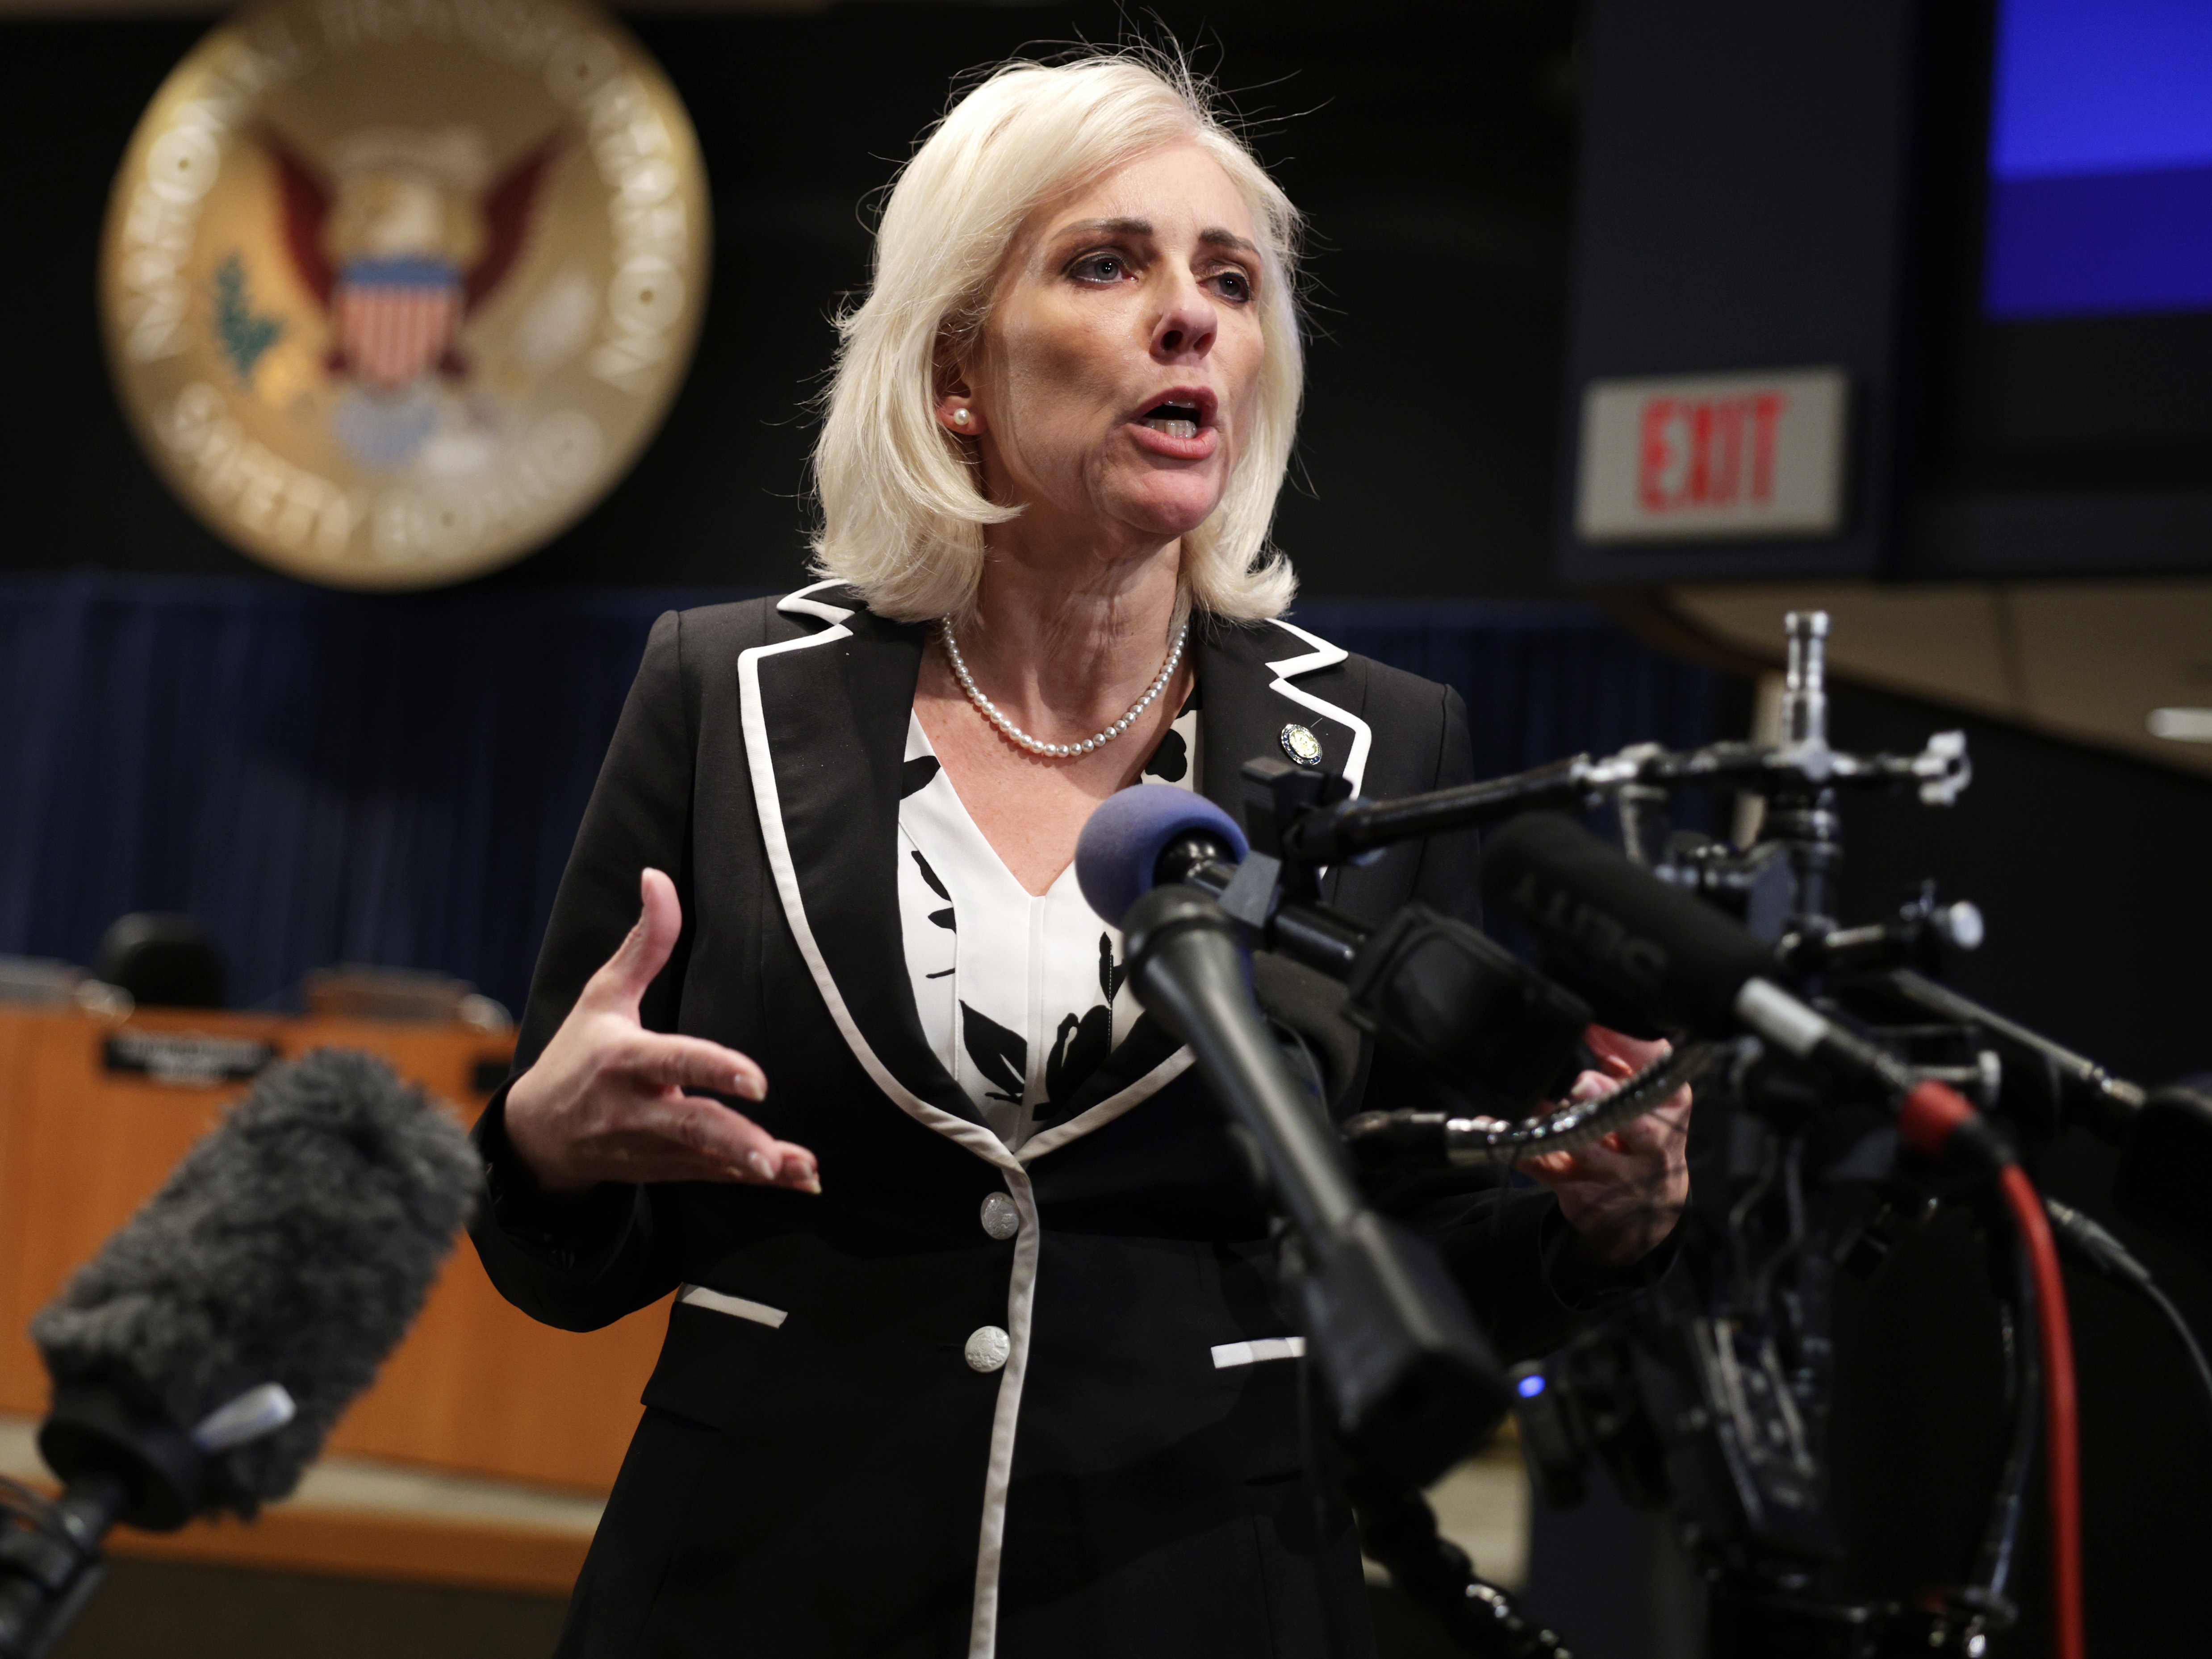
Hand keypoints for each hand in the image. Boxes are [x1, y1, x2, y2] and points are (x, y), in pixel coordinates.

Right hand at [503, 869, 819, 1195]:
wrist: (536, 1136)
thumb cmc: (577, 1054)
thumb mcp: (602, 995)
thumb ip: (644, 943)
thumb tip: (657, 876)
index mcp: (622, 1060)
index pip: (670, 1062)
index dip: (712, 1069)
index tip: (756, 1078)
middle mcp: (634, 1109)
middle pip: (689, 1125)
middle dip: (732, 1140)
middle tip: (770, 1152)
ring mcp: (650, 1147)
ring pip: (706, 1160)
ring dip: (754, 1167)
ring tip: (799, 1170)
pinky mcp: (664, 1170)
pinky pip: (712, 1178)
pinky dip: (754, 1182)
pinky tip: (799, 1180)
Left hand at [1520, 1025, 1690, 1268]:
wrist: (1645, 1205)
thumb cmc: (1643, 1132)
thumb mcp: (1647, 1091)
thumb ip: (1624, 1051)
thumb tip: (1594, 1016)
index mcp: (1668, 1106)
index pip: (1661, 1074)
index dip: (1630, 1048)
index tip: (1595, 1023)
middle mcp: (1648, 1143)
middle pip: (1636, 1124)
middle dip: (1607, 1101)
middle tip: (1582, 1083)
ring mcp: (1613, 1172)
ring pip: (1583, 1146)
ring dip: (1556, 1120)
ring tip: (1538, 1101)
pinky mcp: (1577, 1190)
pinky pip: (1540, 1166)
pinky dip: (1513, 1144)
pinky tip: (1492, 1123)